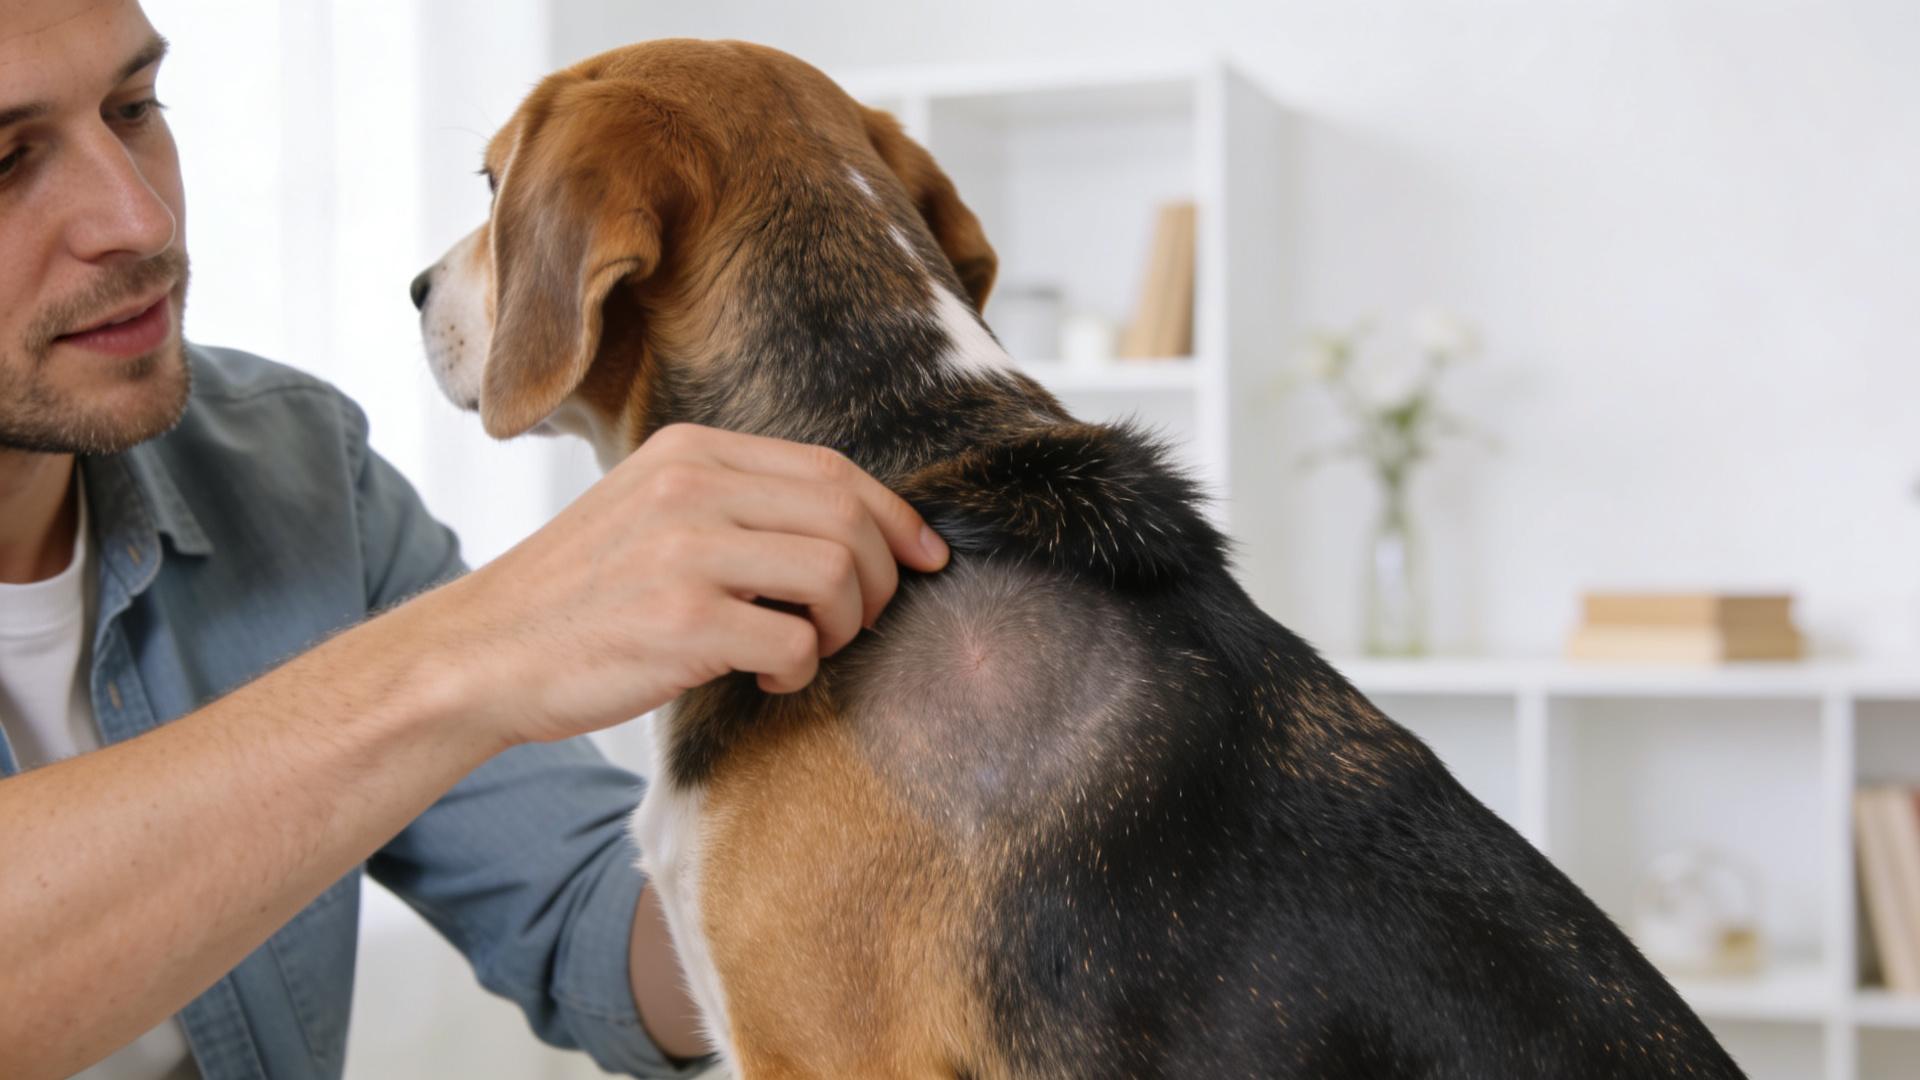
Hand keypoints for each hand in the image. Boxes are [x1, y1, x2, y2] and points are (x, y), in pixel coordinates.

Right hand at [426, 423, 948, 746]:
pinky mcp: (682, 621)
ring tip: (808, 649)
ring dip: (845, 625)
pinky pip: (797, 639)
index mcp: (690, 452)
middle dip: (881, 576)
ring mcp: (686, 550)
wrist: (481, 653)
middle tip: (862, 621)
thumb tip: (849, 529)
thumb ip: (733, 504)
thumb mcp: (648, 512)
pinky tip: (767, 676)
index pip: (832, 469)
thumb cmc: (577, 597)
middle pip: (849, 514)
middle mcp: (691, 487)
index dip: (894, 517)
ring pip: (835, 573)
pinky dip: (802, 667)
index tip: (924, 557)